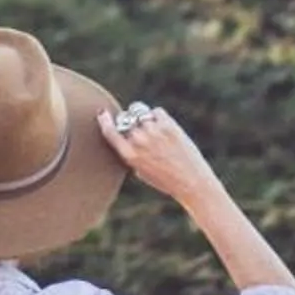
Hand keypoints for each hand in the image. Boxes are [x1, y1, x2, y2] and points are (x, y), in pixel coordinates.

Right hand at [96, 101, 222, 210]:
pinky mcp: (167, 125)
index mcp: (129, 155)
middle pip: (125, 119)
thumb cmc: (166, 181)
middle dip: (130, 122)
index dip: (105, 120)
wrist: (191, 182)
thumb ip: (131, 152)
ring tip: (156, 132)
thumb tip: (126, 132)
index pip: (109, 131)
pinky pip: (156, 112)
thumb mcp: (141, 171)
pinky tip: (165, 130)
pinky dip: (158, 117)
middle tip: (141, 131)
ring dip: (144, 119)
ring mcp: (152, 131)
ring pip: (139, 113)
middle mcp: (138, 141)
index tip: (103, 113)